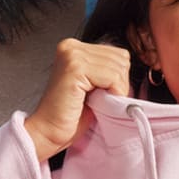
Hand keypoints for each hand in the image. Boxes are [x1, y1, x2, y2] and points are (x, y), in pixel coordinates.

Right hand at [24, 38, 131, 161]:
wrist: (48, 132)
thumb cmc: (70, 115)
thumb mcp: (93, 85)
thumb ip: (107, 70)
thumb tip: (130, 68)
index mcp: (74, 47)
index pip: (118, 54)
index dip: (117, 79)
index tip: (100, 94)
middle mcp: (71, 46)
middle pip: (121, 58)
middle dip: (117, 83)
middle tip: (97, 100)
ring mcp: (72, 55)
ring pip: (119, 68)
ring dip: (114, 90)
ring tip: (93, 101)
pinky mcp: (75, 68)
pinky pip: (112, 77)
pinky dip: (111, 93)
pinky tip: (94, 102)